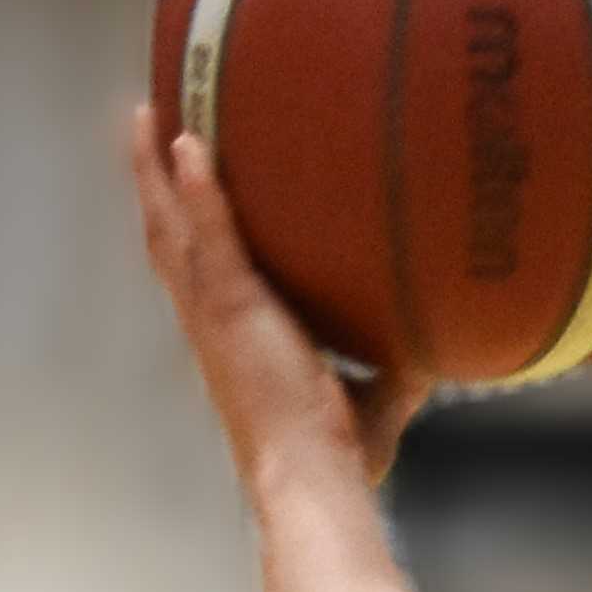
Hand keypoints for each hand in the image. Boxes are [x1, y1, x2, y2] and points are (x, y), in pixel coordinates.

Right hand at [125, 107, 427, 490]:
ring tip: (148, 114)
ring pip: (170, 228)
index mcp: (230, 339)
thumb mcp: (374, 395)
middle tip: (148, 124)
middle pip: (166, 238)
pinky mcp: (230, 310)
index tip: (182, 183)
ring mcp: (213, 314)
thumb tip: (444, 342)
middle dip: (152, 184)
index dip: (184, 225)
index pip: (197, 270)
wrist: (313, 476)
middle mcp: (208, 322)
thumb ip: (397, 364)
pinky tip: (189, 143)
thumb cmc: (337, 455)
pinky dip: (198, 190)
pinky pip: (208, 235)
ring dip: (153, 171)